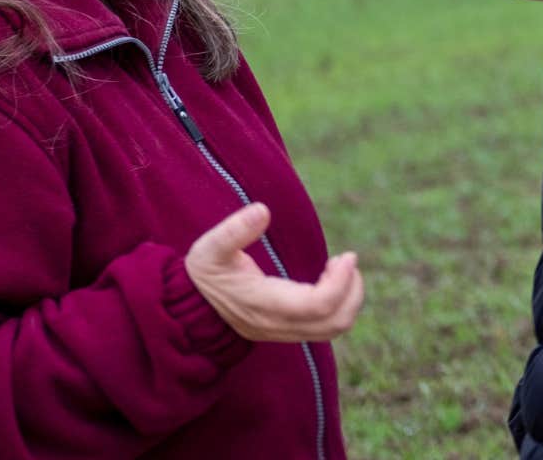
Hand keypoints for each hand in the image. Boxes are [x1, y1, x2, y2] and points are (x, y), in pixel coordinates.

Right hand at [185, 203, 364, 342]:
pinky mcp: (287, 332)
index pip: (316, 306)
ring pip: (333, 329)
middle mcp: (277, 324)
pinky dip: (339, 306)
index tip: (346, 256)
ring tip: (342, 268)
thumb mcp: (210, 248)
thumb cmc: (203, 273)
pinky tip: (329, 279)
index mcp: (263, 304)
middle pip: (334, 322)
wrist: (190, 307)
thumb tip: (262, 211)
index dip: (340, 283)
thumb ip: (234, 230)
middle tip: (347, 259)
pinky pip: (325, 328)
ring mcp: (283, 332)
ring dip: (349, 299)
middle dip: (352, 290)